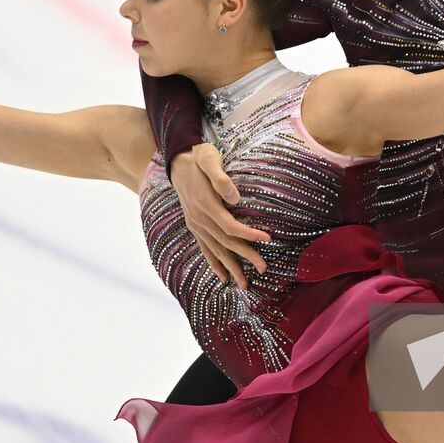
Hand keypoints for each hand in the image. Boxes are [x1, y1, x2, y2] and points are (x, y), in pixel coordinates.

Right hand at [171, 143, 270, 288]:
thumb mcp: (208, 159)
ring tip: (244, 284)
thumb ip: (220, 178)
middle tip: (263, 268)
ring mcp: (196, 225)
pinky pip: (204, 249)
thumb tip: (235, 198)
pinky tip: (223, 276)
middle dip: (245, 256)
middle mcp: (200, 219)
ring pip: (216, 250)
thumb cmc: (198, 158)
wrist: (176, 163)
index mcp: (206, 204)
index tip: (267, 239)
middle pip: (226, 242)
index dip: (249, 234)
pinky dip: (214, 263)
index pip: (230, 226)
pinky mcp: (195, 226)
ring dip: (231, 267)